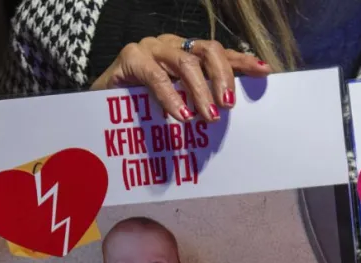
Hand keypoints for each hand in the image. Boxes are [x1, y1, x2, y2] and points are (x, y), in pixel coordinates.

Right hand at [90, 34, 269, 122]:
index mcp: (187, 53)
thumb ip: (197, 104)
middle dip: (224, 76)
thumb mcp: (176, 104)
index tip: (265, 72)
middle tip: (228, 105)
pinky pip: (156, 76)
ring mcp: (151, 48)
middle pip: (208, 50)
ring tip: (208, 116)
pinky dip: (171, 96)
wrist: (96, 105)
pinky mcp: (130, 57)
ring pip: (186, 62)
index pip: (220, 54)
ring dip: (200, 91)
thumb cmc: (140, 107)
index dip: (242, 61)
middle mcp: (173, 45)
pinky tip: (181, 114)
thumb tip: (226, 118)